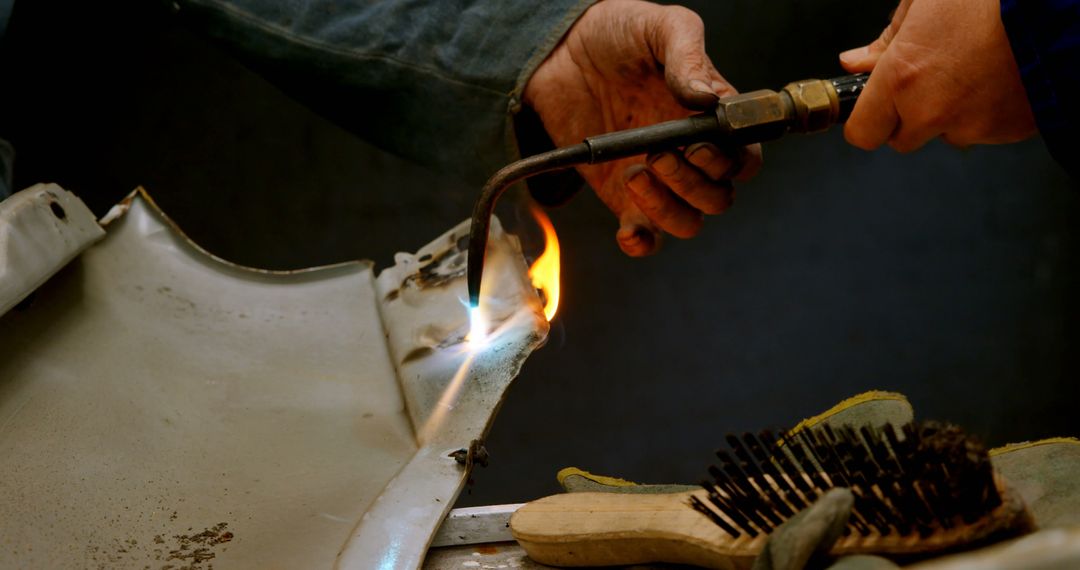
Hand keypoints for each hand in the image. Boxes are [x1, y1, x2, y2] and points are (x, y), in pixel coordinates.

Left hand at [522, 0, 761, 256]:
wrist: (561, 50)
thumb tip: (707, 100)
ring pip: (687, 221)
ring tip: (636, 172)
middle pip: (719, 197)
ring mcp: (659, 179)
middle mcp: (691, 154)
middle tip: (659, 154)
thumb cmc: (618, 33)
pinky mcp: (622, 196)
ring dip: (668, 209)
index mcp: (712, 119)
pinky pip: (645, 237)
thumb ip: (687, 55)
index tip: (698, 143)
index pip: (744, 159)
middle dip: (694, 184)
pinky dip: (640, 242)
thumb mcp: (659, 27)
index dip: (731, 161)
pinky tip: (627, 229)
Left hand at [840, 0, 1035, 151]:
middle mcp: (933, 110)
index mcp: (902, 77)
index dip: (867, 121)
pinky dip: (987, 112)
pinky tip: (998, 77)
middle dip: (910, 116)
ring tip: (974, 69)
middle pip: (903, 140)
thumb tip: (855, 63)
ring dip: (952, 113)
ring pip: (947, 134)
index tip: (873, 110)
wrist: (1057, 6)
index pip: (863, 133)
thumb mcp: (923, 4)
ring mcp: (973, 125)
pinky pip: (985, 131)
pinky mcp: (1008, 131)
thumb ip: (884, 41)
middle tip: (932, 78)